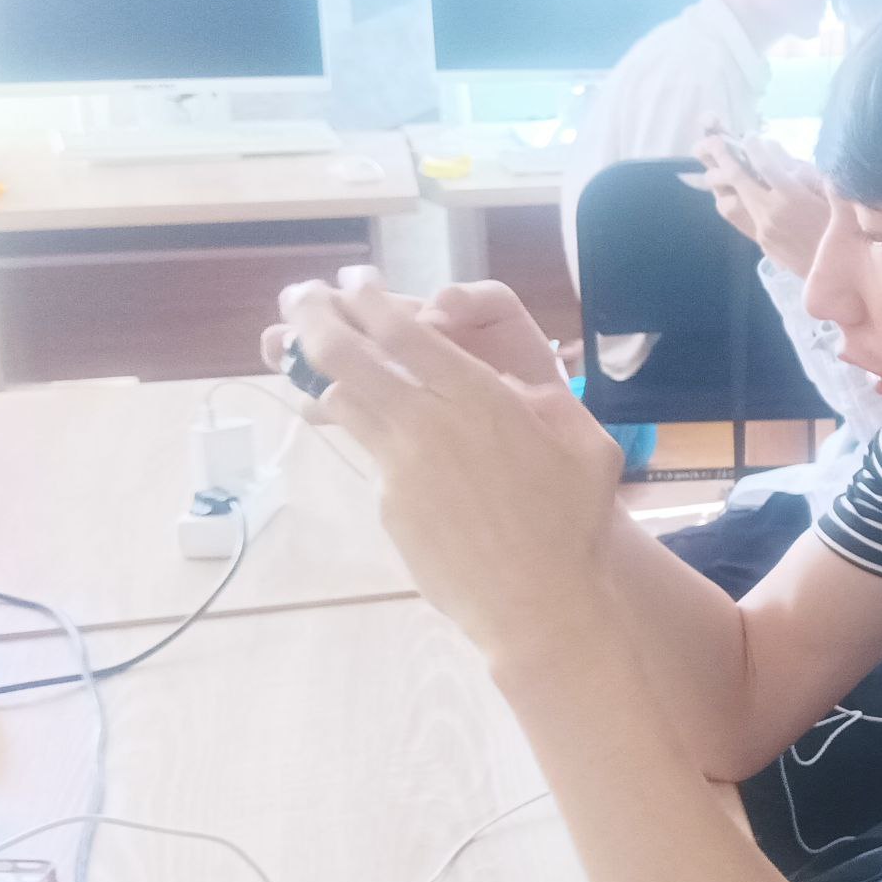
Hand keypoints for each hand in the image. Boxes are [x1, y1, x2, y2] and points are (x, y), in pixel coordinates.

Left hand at [275, 268, 622, 654]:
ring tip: (296, 349)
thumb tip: (513, 387)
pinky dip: (357, 429)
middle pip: (346, 355)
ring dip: (315, 369)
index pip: (403, 330)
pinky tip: (353, 423)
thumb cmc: (576, 522)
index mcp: (479, 397)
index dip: (368, 298)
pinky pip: (371, 453)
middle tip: (299, 297)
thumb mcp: (584, 443)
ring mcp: (401, 465)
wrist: (541, 601)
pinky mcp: (390, 503)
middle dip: (314, 316)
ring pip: (340, 401)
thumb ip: (546, 403)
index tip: (354, 280)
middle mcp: (429, 423)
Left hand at [697, 132, 830, 278]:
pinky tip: (746, 192)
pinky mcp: (762, 241)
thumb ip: (804, 169)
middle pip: (737, 179)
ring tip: (726, 167)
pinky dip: (738, 199)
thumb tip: (777, 150)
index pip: (763, 163)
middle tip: (719, 142)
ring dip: (726, 181)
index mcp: (792, 196)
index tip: (750, 136)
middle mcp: (771, 212)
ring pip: (732, 199)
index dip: (753, 144)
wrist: (843, 274)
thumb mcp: (831, 193)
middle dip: (725, 157)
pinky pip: (741, 216)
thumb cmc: (845, 229)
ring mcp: (763, 229)